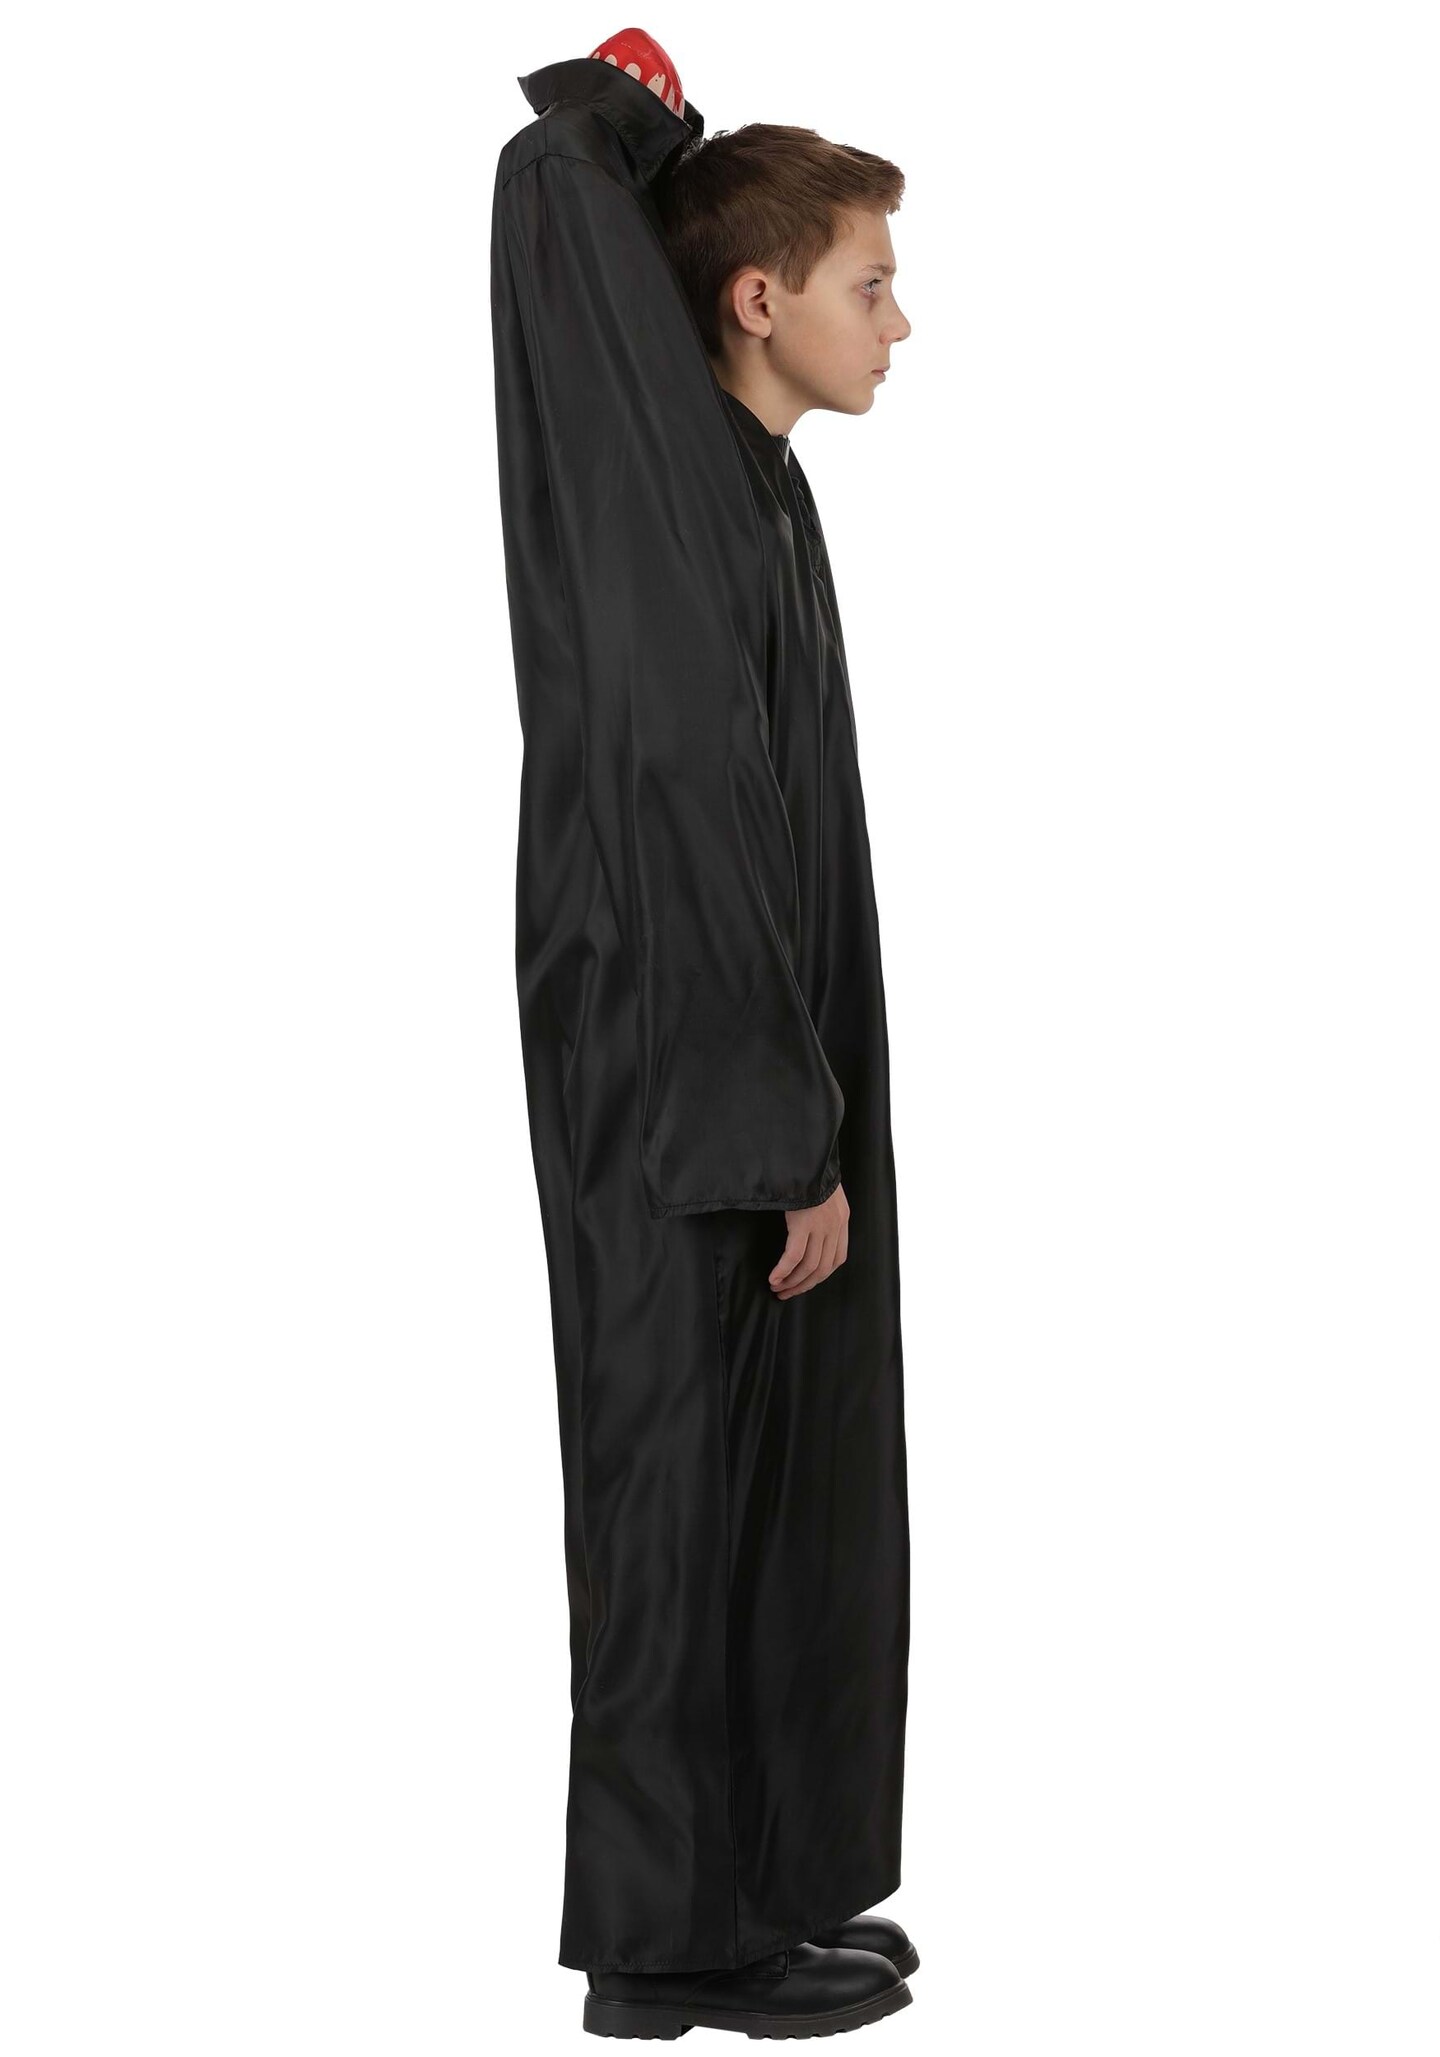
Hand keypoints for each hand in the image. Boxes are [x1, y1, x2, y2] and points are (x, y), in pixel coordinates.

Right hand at [768, 1182, 849, 1298]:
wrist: (807, 1155)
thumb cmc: (810, 1171)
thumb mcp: (825, 1192)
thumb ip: (823, 1212)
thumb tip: (809, 1231)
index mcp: (842, 1220)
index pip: (837, 1260)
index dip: (820, 1276)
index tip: (804, 1283)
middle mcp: (835, 1226)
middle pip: (822, 1268)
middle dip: (804, 1285)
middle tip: (787, 1293)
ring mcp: (820, 1225)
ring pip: (809, 1266)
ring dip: (792, 1282)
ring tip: (778, 1288)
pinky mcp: (803, 1223)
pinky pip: (794, 1256)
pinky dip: (783, 1270)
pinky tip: (774, 1277)